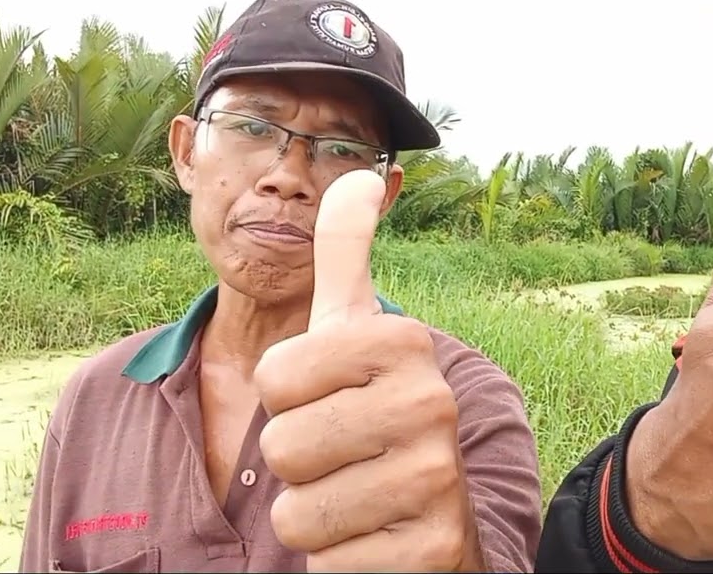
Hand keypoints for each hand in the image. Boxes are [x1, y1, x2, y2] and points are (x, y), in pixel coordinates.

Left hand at [255, 170, 483, 572]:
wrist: (434, 514)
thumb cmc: (373, 414)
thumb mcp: (357, 335)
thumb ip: (347, 257)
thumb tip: (358, 177)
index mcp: (404, 345)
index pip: (275, 376)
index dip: (285, 397)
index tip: (329, 396)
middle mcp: (432, 406)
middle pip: (283, 445)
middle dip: (298, 462)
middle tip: (344, 455)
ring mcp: (437, 482)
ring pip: (298, 512)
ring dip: (314, 515)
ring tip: (357, 498)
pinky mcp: (432, 552)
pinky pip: (327, 564)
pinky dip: (338, 561)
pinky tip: (374, 540)